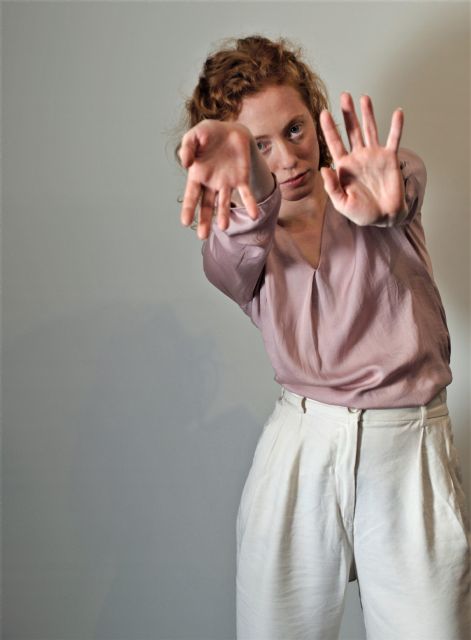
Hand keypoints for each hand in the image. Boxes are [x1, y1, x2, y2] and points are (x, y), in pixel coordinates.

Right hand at [178, 120, 258, 238]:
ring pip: (224, 204)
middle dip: (204, 220)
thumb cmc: (209, 134)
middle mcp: (211, 184)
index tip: (184, 222)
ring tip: (224, 227)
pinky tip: (254, 215)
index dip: (188, 209)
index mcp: (197, 176)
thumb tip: (185, 164)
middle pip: (206, 206)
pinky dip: (250, 205)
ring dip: (224, 215)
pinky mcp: (241, 180)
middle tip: (202, 236)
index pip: (191, 196)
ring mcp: (226, 184)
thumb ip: (187, 147)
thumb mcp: (195, 135)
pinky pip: (246, 195)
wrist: (232, 130)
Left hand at [319, 93, 406, 225]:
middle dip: (348, 114)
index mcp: (344, 166)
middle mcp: (358, 157)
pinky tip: (398, 112)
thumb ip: (332, 187)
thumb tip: (324, 169)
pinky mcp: (390, 158)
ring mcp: (374, 155)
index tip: (323, 113)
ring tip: (364, 97)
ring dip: (368, 114)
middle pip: (352, 130)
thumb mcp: (342, 204)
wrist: (384, 216)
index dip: (329, 128)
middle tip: (345, 96)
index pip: (334, 143)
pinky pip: (393, 139)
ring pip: (370, 129)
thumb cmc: (362, 212)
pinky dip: (396, 126)